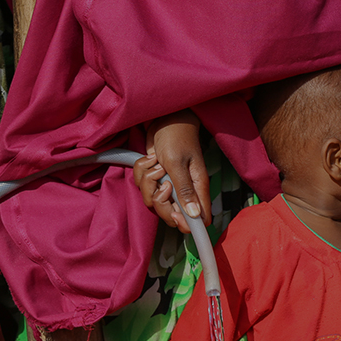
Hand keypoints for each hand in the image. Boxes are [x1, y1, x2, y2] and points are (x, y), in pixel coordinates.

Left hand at [134, 109, 210, 232]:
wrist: (165, 117)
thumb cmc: (177, 136)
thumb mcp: (177, 162)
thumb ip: (184, 190)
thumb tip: (194, 215)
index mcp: (196, 188)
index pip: (199, 220)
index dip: (186, 223)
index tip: (173, 213)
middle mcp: (183, 190)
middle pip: (170, 214)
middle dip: (159, 201)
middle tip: (161, 183)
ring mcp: (168, 184)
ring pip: (152, 200)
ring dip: (147, 182)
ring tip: (156, 165)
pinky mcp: (155, 177)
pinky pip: (141, 186)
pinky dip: (141, 172)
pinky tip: (150, 159)